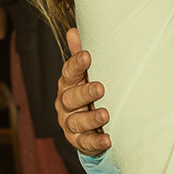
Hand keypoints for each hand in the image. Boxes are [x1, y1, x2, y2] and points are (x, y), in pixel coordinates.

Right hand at [55, 27, 112, 155]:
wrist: (89, 125)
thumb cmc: (88, 93)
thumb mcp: (85, 75)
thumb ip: (79, 55)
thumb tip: (73, 30)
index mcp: (67, 85)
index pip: (68, 74)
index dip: (76, 65)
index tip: (87, 56)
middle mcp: (65, 104)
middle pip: (70, 98)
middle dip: (84, 93)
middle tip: (100, 88)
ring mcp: (70, 124)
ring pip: (76, 122)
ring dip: (91, 118)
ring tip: (105, 114)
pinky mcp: (79, 142)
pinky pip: (86, 142)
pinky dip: (97, 142)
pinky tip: (108, 139)